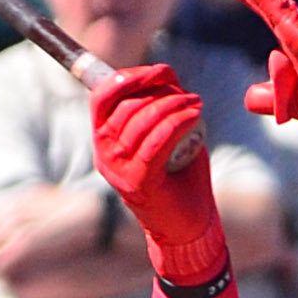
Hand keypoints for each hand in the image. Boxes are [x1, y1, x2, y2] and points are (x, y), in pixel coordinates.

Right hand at [89, 64, 226, 285]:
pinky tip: (196, 115)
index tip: (159, 71)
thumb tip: (163, 73)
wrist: (189, 226)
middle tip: (187, 91)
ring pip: (141, 121)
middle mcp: (105, 156)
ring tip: (196, 103)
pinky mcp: (138, 184)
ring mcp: (118, 172)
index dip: (128, 76)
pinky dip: (178, 123)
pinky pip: (155, 143)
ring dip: (173, 104)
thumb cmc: (180, 177)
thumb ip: (160, 105)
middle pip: (125, 106)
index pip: (101, 97)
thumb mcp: (167, 133)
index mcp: (104, 141)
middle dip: (158, 90)